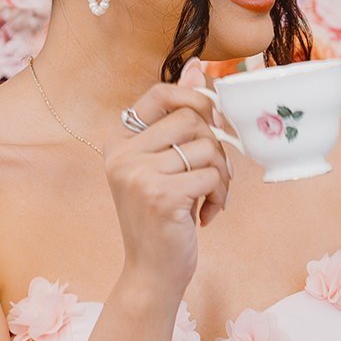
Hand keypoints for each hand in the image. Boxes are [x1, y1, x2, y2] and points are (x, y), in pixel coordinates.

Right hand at [107, 65, 231, 299]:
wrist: (152, 274)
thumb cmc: (164, 220)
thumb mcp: (166, 167)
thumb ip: (177, 120)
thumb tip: (197, 67)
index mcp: (119, 143)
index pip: (160, 93)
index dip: (194, 99)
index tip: (212, 122)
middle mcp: (122, 155)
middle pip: (192, 120)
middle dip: (216, 147)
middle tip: (213, 178)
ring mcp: (138, 175)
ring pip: (207, 148)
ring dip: (221, 177)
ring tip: (208, 201)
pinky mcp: (161, 196)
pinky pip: (212, 176)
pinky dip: (220, 198)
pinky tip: (205, 218)